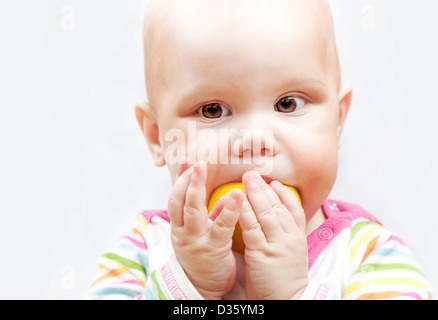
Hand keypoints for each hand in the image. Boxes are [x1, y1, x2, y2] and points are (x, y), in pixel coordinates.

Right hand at [168, 160, 244, 299]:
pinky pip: (220, 227)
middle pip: (180, 201)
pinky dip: (228, 210)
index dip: (180, 178)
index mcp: (179, 225)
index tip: (186, 159)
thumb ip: (211, 213)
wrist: (203, 287)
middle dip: (186, 179)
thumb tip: (226, 195)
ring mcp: (195, 240)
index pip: (176, 197)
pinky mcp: (212, 250)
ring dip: (197, 188)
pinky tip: (236, 196)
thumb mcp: (202, 232)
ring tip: (203, 168)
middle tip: (194, 161)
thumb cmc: (204, 255)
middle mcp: (183, 231)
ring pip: (192, 211)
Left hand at [239, 171, 308, 299]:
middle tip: (253, 173)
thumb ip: (285, 236)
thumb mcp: (292, 254)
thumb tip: (275, 220)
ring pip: (267, 213)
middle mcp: (290, 238)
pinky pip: (253, 229)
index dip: (284, 194)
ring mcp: (278, 245)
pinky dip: (246, 213)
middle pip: (279, 206)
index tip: (274, 182)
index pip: (294, 209)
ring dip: (255, 194)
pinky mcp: (263, 255)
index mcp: (298, 237)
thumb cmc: (285, 280)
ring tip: (246, 179)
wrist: (288, 301)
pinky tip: (239, 202)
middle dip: (264, 188)